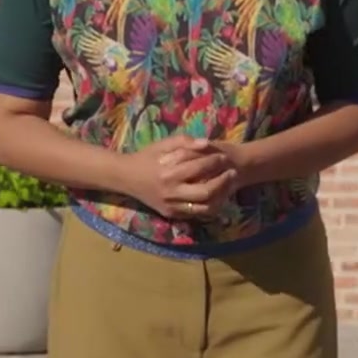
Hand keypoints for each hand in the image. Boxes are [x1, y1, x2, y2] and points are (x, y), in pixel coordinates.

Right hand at [124, 135, 241, 220]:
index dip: (215, 161)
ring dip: (220, 198)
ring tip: (228, 187)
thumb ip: (185, 142)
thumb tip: (207, 143)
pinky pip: (196, 214)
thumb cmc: (146, 157)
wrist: (125, 177)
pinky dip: (209, 207)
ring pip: (204, 208)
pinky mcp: (171, 214)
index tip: (223, 156)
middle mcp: (171, 192)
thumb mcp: (162, 144)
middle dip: (222, 182)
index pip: (199, 167)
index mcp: (169, 173)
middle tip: (232, 172)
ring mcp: (171, 206)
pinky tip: (217, 197)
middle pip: (206, 192)